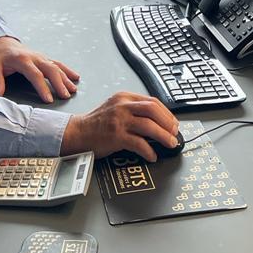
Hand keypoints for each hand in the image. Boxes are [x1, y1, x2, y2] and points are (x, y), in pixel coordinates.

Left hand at [0, 36, 79, 102]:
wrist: (4, 42)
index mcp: (23, 60)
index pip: (35, 74)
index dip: (42, 87)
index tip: (48, 99)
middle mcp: (35, 57)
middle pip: (50, 69)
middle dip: (59, 83)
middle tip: (65, 96)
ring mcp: (42, 57)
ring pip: (57, 67)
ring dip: (66, 78)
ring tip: (73, 90)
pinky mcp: (45, 58)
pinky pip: (58, 64)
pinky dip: (68, 70)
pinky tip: (75, 77)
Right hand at [60, 91, 178, 161]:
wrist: (78, 133)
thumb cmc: (97, 123)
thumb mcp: (116, 108)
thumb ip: (133, 110)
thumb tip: (157, 121)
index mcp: (124, 97)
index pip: (151, 102)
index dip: (166, 113)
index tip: (173, 123)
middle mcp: (122, 106)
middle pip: (153, 110)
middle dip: (167, 122)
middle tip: (174, 133)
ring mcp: (118, 120)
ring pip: (149, 126)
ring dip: (163, 136)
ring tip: (170, 144)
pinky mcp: (115, 136)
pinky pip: (138, 143)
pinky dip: (148, 150)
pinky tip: (152, 155)